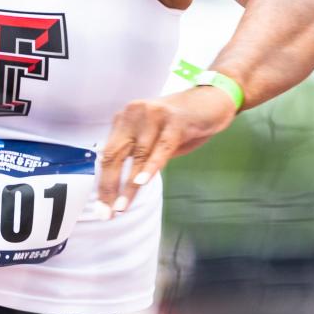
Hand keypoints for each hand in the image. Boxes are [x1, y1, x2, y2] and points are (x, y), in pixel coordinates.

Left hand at [96, 86, 237, 218]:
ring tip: (122, 208)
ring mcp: (154, 115)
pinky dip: (151, 167)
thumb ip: (139, 156)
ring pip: (138, 156)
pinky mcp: (175, 120)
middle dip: (109, 187)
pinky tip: (141, 182)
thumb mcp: (155, 140)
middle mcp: (134, 114)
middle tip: (106, 214)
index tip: (100, 208)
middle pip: (115, 154)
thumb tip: (119, 186)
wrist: (213, 99)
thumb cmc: (183, 124)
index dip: (103, 183)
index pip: (107, 154)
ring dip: (129, 186)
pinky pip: (161, 148)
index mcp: (125, 119)